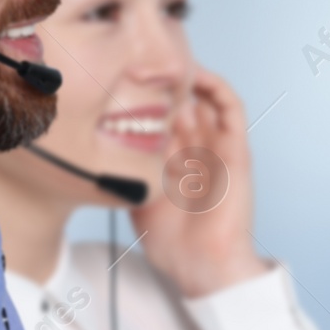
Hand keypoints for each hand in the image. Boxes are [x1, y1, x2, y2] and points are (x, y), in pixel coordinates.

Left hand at [130, 68, 269, 298]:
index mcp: (171, 154)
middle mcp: (194, 144)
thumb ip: (123, 165)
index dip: (140, 90)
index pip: (158, 109)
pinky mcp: (236, 148)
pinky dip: (214, 85)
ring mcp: (215, 144)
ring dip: (185, 74)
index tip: (114, 77)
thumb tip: (94, 141)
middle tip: (133, 63)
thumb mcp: (133, 192)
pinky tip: (193, 76)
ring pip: (205, 94)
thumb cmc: (169, 240)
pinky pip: (231, 106)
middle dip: (159, 77)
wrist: (200, 265)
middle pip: (180, 96)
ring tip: (160, 65)